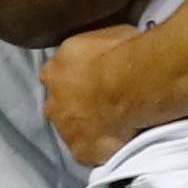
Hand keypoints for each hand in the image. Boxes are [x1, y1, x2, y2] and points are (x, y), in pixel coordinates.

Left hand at [41, 26, 147, 167]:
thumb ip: (93, 48)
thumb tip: (102, 49)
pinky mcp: (82, 153)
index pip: (58, 77)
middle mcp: (52, 103)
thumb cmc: (122, 54)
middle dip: (79, 107)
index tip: (95, 80)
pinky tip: (119, 143)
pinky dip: (103, 149)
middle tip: (106, 104)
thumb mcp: (102, 34)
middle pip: (63, 107)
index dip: (77, 80)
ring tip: (117, 126)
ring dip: (90, 129)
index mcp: (53, 72)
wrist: (135, 86)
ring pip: (75, 131)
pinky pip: (92, 152)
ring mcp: (66, 131)